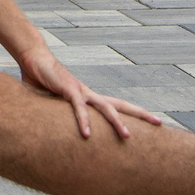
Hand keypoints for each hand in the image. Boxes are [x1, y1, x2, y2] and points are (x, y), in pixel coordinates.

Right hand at [13, 43, 161, 141]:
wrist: (34, 58)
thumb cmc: (44, 82)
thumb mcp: (55, 105)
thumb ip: (61, 117)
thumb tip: (61, 133)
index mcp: (91, 98)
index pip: (118, 106)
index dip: (135, 114)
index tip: (151, 122)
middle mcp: (91, 94)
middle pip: (121, 105)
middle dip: (141, 114)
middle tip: (159, 123)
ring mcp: (82, 91)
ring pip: (105, 108)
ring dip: (117, 122)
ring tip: (127, 136)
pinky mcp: (68, 89)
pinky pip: (79, 107)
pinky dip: (84, 121)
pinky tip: (87, 134)